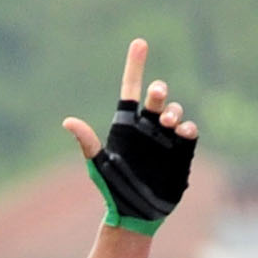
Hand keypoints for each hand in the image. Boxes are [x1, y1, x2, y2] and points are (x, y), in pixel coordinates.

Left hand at [61, 40, 199, 229]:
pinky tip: (182, 131)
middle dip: (158, 91)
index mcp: (125, 125)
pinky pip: (189, 131)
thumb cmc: (113, 190)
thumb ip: (87, 143)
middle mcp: (147, 127)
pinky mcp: (182, 151)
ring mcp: (166, 138)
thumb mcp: (99, 166)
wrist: (136, 214)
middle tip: (157, 96)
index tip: (139, 43)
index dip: (135, 66)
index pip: (131, 89)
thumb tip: (68, 121)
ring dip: (173, 110)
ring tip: (168, 122)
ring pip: (174, 110)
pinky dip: (187, 126)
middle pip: (156, 97)